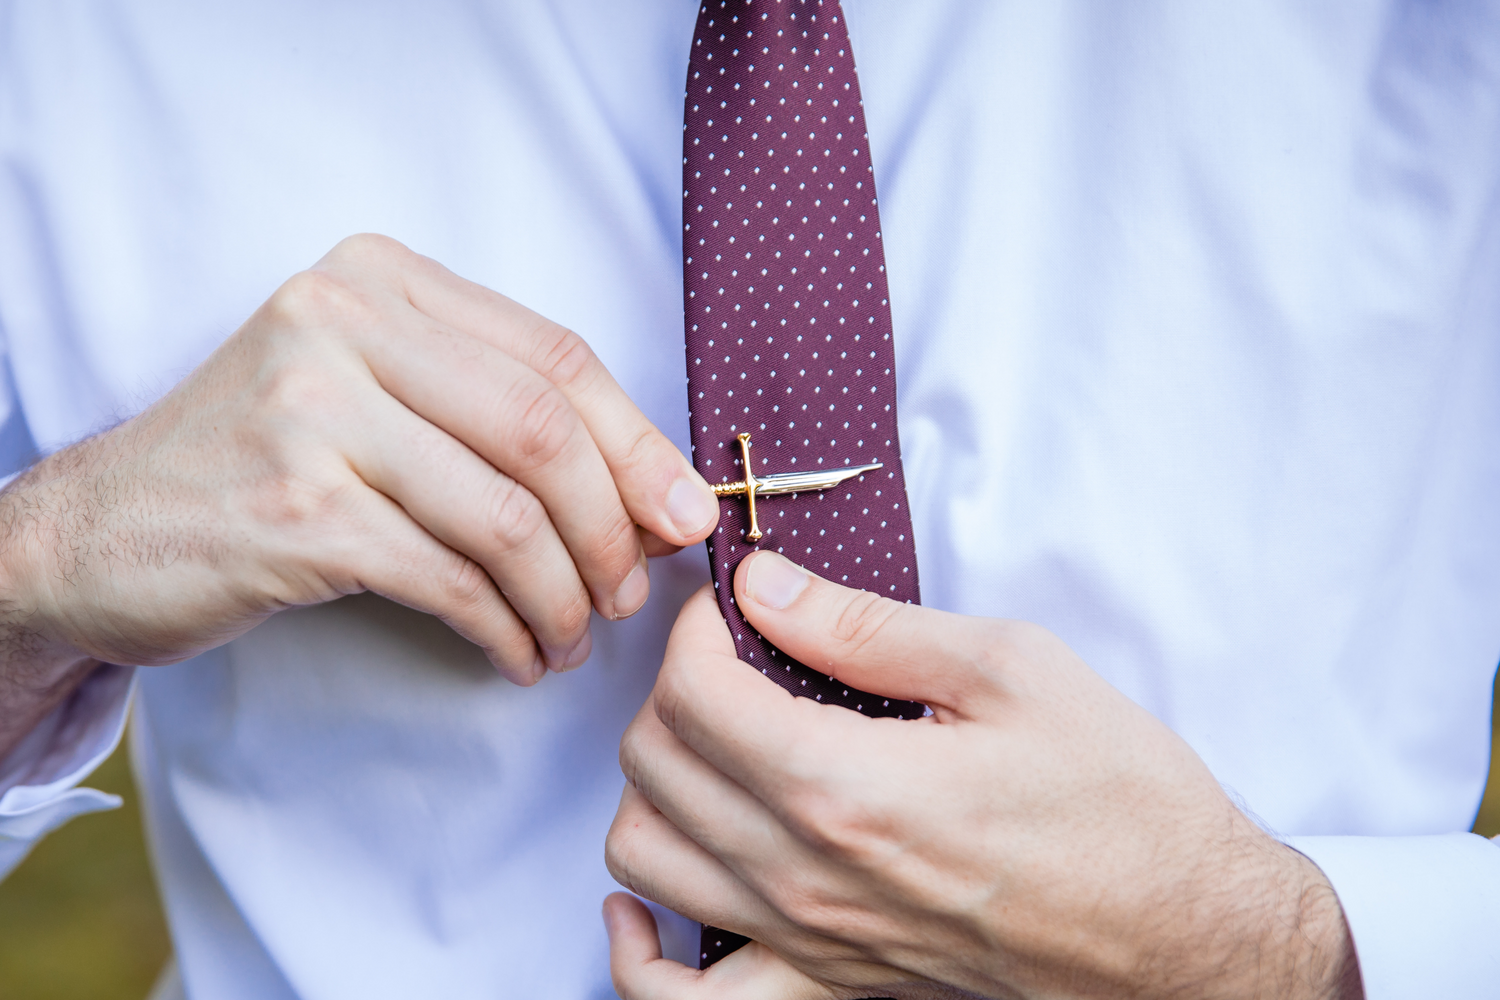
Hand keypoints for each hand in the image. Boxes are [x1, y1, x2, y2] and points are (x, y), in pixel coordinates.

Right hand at [0, 234, 719, 754]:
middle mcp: (341, 320)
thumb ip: (502, 421)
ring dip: (564, 594)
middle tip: (631, 593)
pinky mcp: (295, 509)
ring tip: (571, 637)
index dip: (639, 442)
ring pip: (508, 513)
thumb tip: (661, 497)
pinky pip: (451, 577)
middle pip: (546, 431)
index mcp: (380, 278)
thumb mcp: (378, 401)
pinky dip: (505, 628)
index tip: (683, 513)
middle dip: (613, 528)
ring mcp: (311, 412)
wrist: (101, 532)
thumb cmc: (267, 465)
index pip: (555, 355)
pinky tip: (514, 654)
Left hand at [604, 552, 1363, 999]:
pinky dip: (641, 952)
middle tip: (734, 658)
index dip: (694, 628)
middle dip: (675, 688)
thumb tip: (766, 586)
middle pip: (655, 764)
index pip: (694, 694)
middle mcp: (808, 876)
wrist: (1187, 932)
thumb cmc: (1119, 798)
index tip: (731, 603)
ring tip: (712, 747)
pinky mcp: (830, 989)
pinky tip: (648, 903)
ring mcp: (811, 944)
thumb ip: (865, 627)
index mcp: (849, 786)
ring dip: (653, 786)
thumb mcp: (1010, 669)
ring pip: (644, 860)